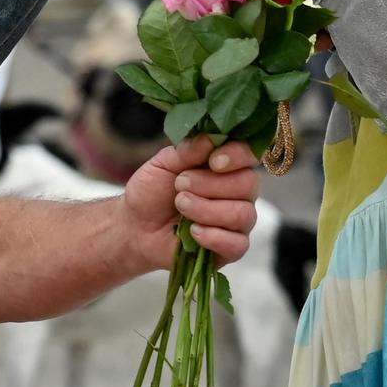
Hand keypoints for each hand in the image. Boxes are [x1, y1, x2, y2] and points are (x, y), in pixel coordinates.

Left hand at [122, 137, 260, 271]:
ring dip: (206, 209)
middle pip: (248, 184)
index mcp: (228, 167)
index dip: (238, 156)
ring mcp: (238, 221)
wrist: (135, 227)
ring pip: (243, 214)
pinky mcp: (230, 248)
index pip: (251, 155)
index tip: (213, 161)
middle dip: (210, 185)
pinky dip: (213, 237)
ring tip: (180, 205)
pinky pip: (238, 244)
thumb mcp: (162, 164)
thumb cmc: (152, 192)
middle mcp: (240, 193)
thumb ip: (187, 150)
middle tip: (180, 186)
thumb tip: (211, 138)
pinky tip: (191, 232)